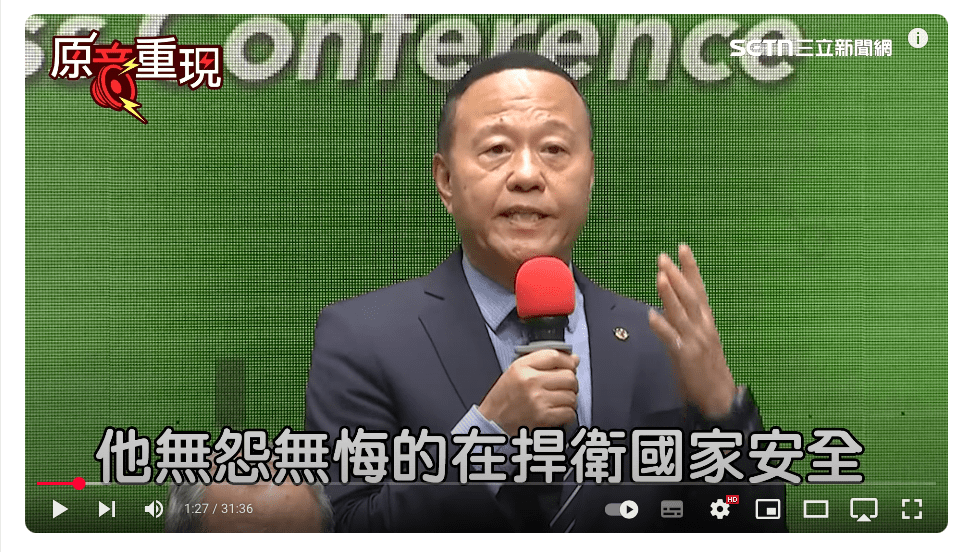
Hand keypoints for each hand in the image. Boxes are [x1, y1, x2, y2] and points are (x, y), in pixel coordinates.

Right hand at [478, 349, 578, 435]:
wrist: (493, 422)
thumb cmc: (504, 398)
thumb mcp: (516, 371)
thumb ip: (543, 362)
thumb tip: (573, 359)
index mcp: (522, 367)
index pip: (555, 356)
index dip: (568, 361)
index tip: (570, 365)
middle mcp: (530, 381)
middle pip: (569, 376)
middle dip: (570, 383)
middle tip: (563, 387)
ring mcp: (538, 400)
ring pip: (571, 396)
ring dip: (569, 399)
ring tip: (558, 401)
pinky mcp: (543, 417)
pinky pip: (569, 412)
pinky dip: (567, 414)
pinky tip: (558, 412)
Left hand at [648, 243, 736, 418]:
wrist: (720, 397)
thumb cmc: (708, 369)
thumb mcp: (700, 339)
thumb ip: (686, 320)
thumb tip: (666, 303)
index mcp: (707, 321)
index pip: (699, 289)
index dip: (691, 268)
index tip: (683, 248)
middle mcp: (703, 327)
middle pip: (690, 296)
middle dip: (678, 275)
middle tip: (663, 257)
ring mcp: (696, 341)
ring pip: (681, 313)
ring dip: (670, 294)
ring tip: (660, 276)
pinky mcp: (686, 357)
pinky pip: (672, 339)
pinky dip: (662, 327)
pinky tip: (651, 315)